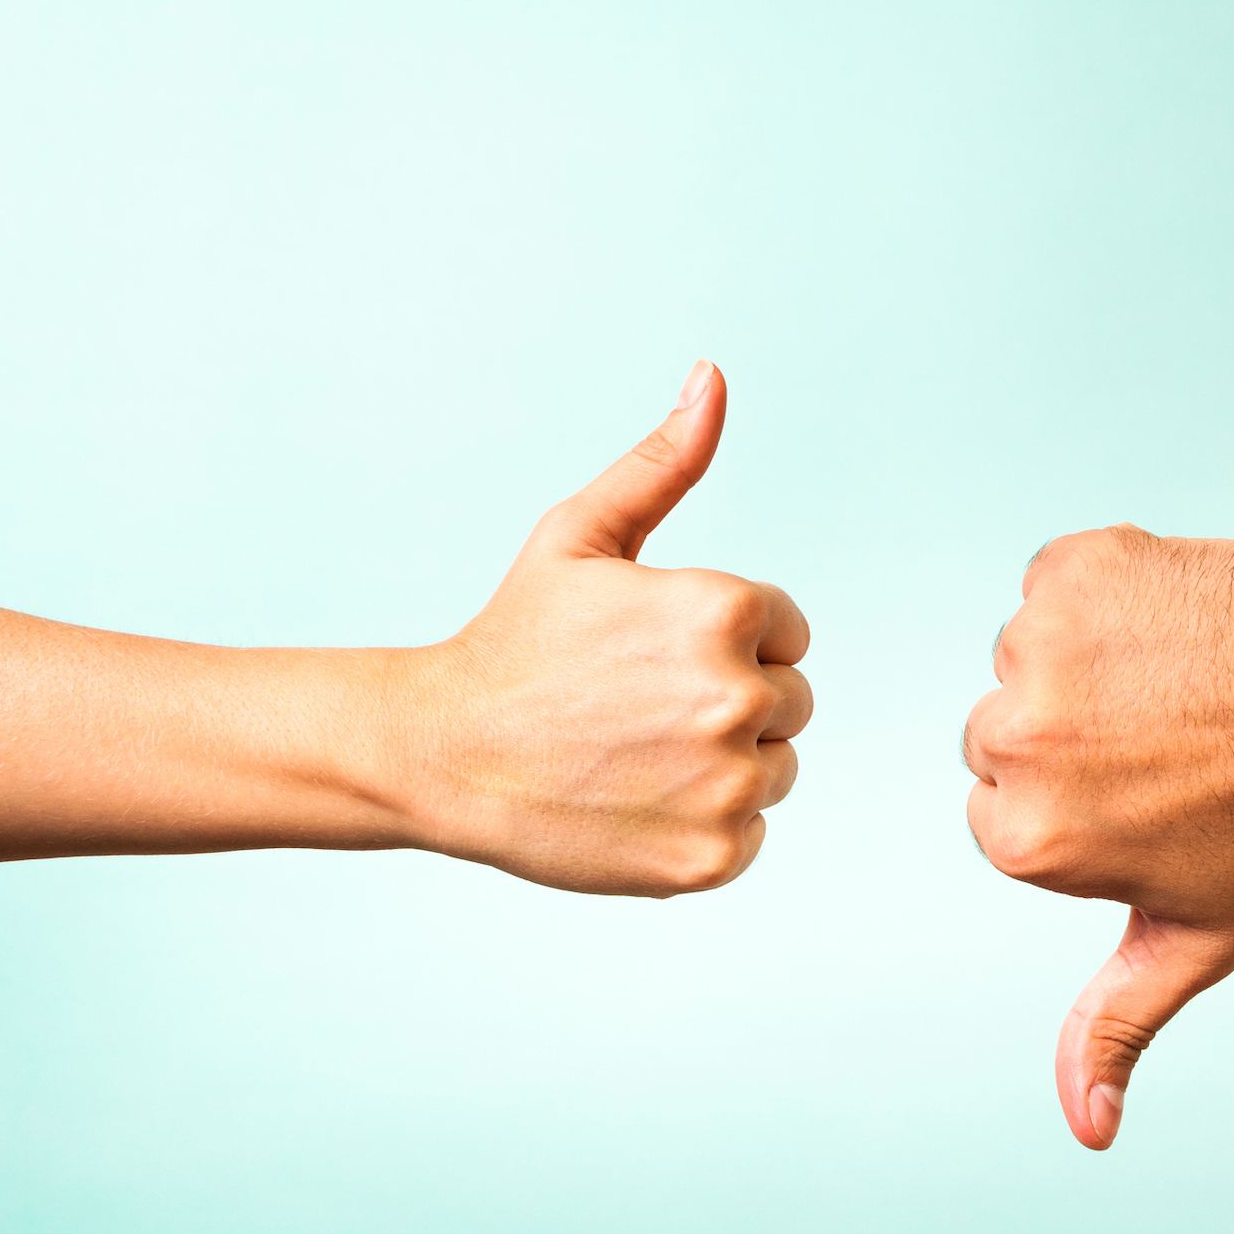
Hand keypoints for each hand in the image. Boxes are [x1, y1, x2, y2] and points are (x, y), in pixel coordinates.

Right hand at [399, 360, 812, 895]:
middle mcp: (740, 696)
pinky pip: (751, 834)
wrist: (441, 754)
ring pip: (776, 769)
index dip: (723, 640)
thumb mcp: (582, 535)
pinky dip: (704, 826)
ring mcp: (729, 783)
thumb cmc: (515, 638)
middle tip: (640, 709)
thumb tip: (714, 376)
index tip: (653, 656)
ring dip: (725, 765)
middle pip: (792, 701)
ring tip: (636, 755)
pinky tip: (637, 804)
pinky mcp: (714, 856)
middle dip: (730, 701)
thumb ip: (664, 460)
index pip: (786, 630)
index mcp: (726, 610)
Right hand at [963, 525, 1233, 1147]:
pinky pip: (1055, 581)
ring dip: (1090, 660)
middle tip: (1174, 740)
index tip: (1154, 797)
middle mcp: (1016, 735)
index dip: (1079, 806)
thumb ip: (1115, 1027)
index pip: (1000, 810)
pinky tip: (1178, 626)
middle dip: (1072, 734)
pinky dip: (1106, 592)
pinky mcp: (1074, 564)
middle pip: (1003, 732)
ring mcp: (1043, 641)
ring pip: (1030, 654)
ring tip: (1183, 683)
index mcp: (1024, 834)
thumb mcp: (1193, 939)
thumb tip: (1088, 1130)